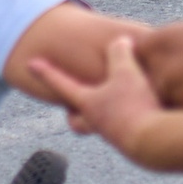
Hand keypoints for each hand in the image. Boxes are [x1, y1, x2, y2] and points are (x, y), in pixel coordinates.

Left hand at [32, 34, 162, 151]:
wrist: (152, 143)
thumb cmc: (134, 106)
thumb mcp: (127, 73)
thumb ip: (120, 53)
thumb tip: (120, 40)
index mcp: (88, 104)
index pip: (61, 85)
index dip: (46, 72)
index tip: (30, 64)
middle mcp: (96, 121)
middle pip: (75, 119)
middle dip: (73, 110)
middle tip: (73, 103)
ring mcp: (113, 135)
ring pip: (99, 125)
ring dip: (103, 113)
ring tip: (115, 103)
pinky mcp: (131, 141)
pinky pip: (121, 129)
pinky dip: (125, 119)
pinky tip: (140, 112)